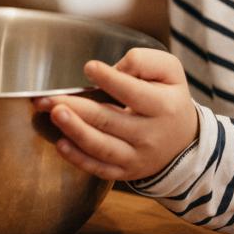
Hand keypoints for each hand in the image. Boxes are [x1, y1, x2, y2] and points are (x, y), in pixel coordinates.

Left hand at [33, 49, 198, 180]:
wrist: (184, 141)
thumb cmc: (169, 98)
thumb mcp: (170, 72)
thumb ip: (144, 62)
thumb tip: (116, 68)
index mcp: (163, 106)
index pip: (133, 93)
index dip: (110, 79)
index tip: (89, 67)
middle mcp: (149, 135)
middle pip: (109, 121)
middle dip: (77, 108)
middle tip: (50, 97)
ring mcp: (136, 157)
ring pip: (102, 147)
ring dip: (74, 131)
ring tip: (53, 114)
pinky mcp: (124, 172)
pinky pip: (99, 168)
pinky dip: (79, 159)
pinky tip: (60, 144)